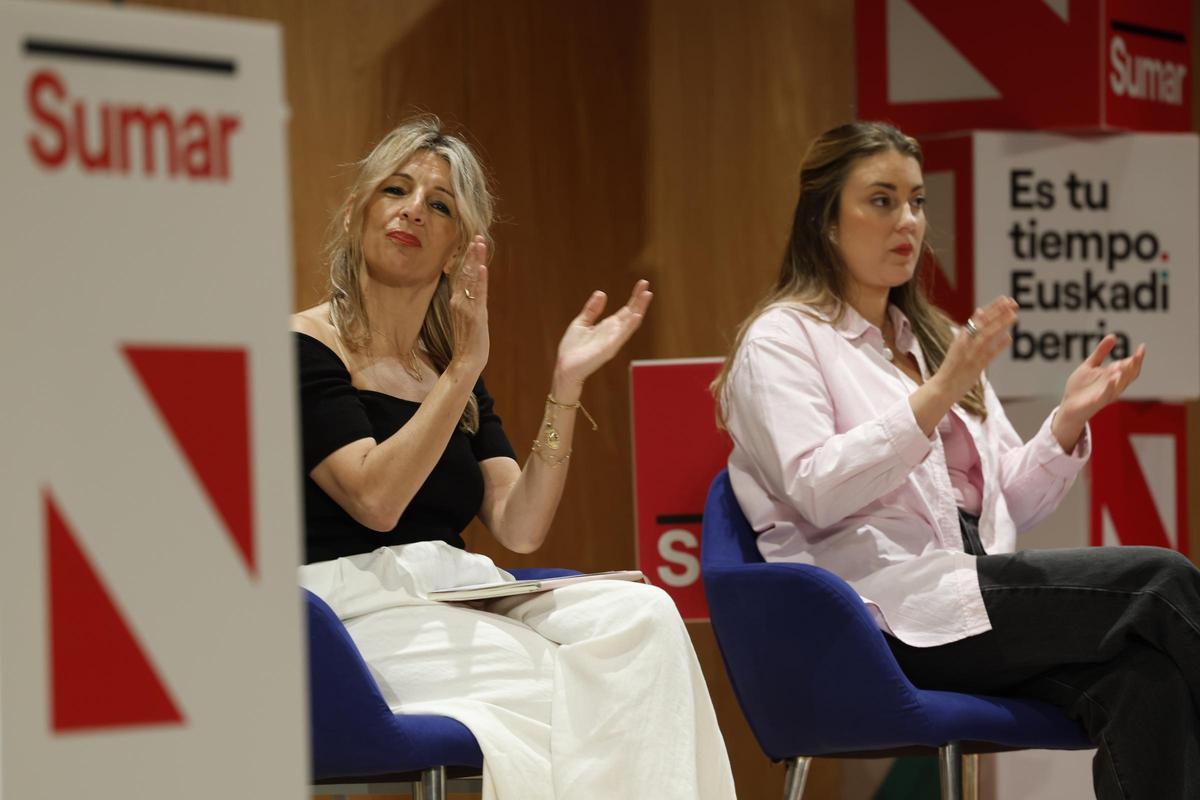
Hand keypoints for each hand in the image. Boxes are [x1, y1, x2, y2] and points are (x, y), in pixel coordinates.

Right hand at [448, 235, 489, 376]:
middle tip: (477, 236)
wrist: (466, 360)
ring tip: (479, 244)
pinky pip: (477, 294)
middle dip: (471, 253)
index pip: (461, 274)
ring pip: (470, 279)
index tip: (472, 242)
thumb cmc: (469, 340)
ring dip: (475, 260)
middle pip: (464, 272)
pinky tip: (482, 267)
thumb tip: (475, 289)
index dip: (466, 258)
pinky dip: (479, 279)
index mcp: (457, 301)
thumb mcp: (469, 316)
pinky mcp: (475, 315)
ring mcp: (466, 307)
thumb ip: (471, 302)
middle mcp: (459, 301)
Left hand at [553, 280, 652, 395]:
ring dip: (639, 309)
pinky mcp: (607, 349)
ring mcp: (612, 341)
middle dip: (639, 300)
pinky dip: (629, 326)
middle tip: (647, 285)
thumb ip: (592, 310)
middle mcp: (614, 333)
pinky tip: (636, 316)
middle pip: (631, 314)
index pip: (626, 310)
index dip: (635, 297)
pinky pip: (621, 336)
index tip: (643, 283)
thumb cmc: (573, 349)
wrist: (565, 368)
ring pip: (630, 323)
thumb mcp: (581, 323)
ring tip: (647, 295)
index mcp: (608, 326)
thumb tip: (601, 292)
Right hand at [929, 296, 1017, 402]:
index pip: (979, 319)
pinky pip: (989, 354)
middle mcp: (965, 344)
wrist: (941, 388)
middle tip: (1012, 301)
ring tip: (1014, 314)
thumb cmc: (950, 370)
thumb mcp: (957, 348)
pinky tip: (1009, 337)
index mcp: (961, 338)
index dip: (992, 308)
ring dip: (1000, 324)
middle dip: (998, 312)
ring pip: (987, 336)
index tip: (1004, 299)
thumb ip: (968, 335)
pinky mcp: (975, 367)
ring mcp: (970, 355)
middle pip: (984, 324)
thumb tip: (978, 318)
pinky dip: (998, 346)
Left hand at [1053, 335, 1145, 449]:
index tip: (1142, 347)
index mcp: (1114, 377)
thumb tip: (1113, 336)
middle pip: (1128, 376)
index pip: (1130, 368)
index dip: (1137, 359)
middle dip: (1134, 365)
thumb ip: (1101, 352)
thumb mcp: (1090, 365)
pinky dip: (1109, 387)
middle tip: (1138, 354)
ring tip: (1124, 364)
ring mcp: (1106, 395)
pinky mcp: (1096, 402)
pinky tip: (1112, 380)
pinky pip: (1105, 395)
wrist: (1069, 406)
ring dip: (1122, 375)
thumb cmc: (1081, 387)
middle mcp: (1113, 386)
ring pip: (1119, 385)